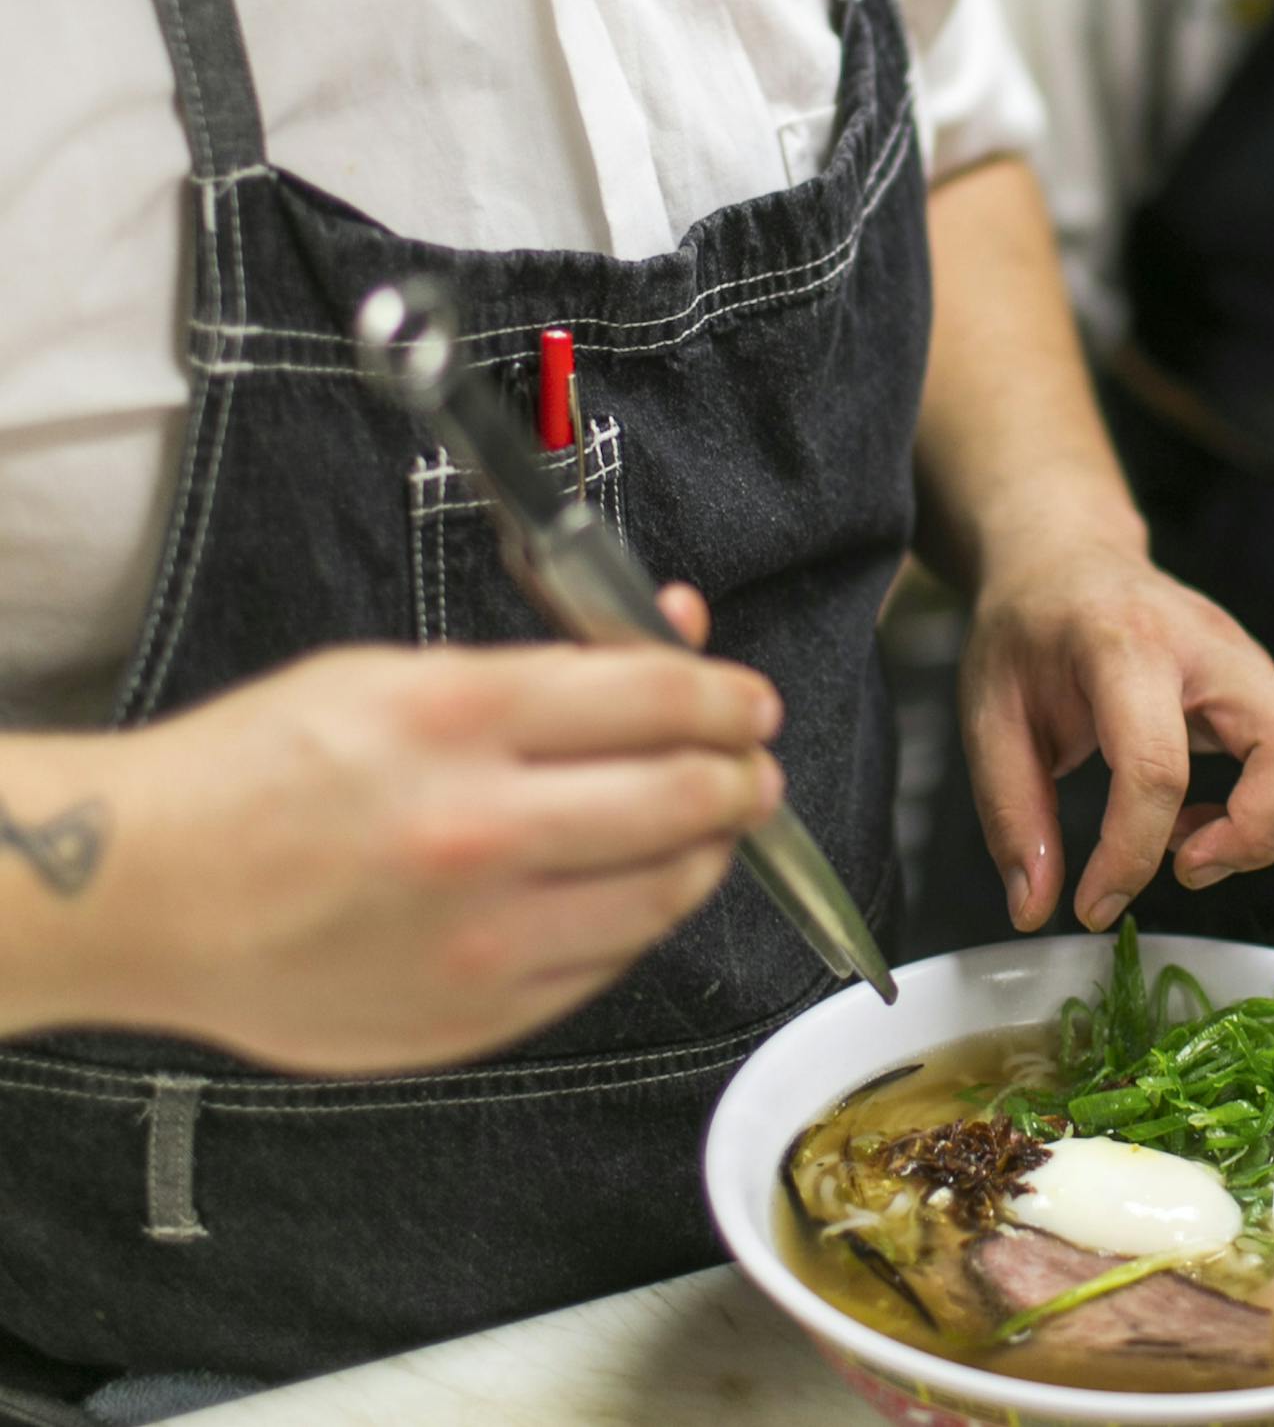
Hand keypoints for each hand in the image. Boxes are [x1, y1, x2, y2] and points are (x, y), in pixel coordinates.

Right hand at [89, 594, 783, 1070]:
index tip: (750, 702)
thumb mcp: (400, 669)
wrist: (142, 891)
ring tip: (713, 828)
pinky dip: (637, 921)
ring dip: (710, 852)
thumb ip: (551, 661)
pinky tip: (630, 890)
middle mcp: (480, 829)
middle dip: (742, 776)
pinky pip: (604, 965)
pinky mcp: (472, 1018)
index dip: (727, 696)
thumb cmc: (263, 767)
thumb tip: (677, 633)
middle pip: (683, 797)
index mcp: (459, 718)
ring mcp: (480, 937)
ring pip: (664, 894)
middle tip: (753, 767)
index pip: (656, 697)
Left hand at [956, 539, 1273, 932]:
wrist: (1066, 558)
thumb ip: (1012, 815)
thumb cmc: (1028, 630)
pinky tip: (1229, 824)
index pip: (1157, 764)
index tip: (1095, 905)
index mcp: (1126, 646)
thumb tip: (1037, 909)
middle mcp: (1212, 648)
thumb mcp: (987, 715)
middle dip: (1252, 836)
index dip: (1131, 856)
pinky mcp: (1272, 686)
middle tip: (1182, 868)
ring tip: (1196, 842)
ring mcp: (1254, 663)